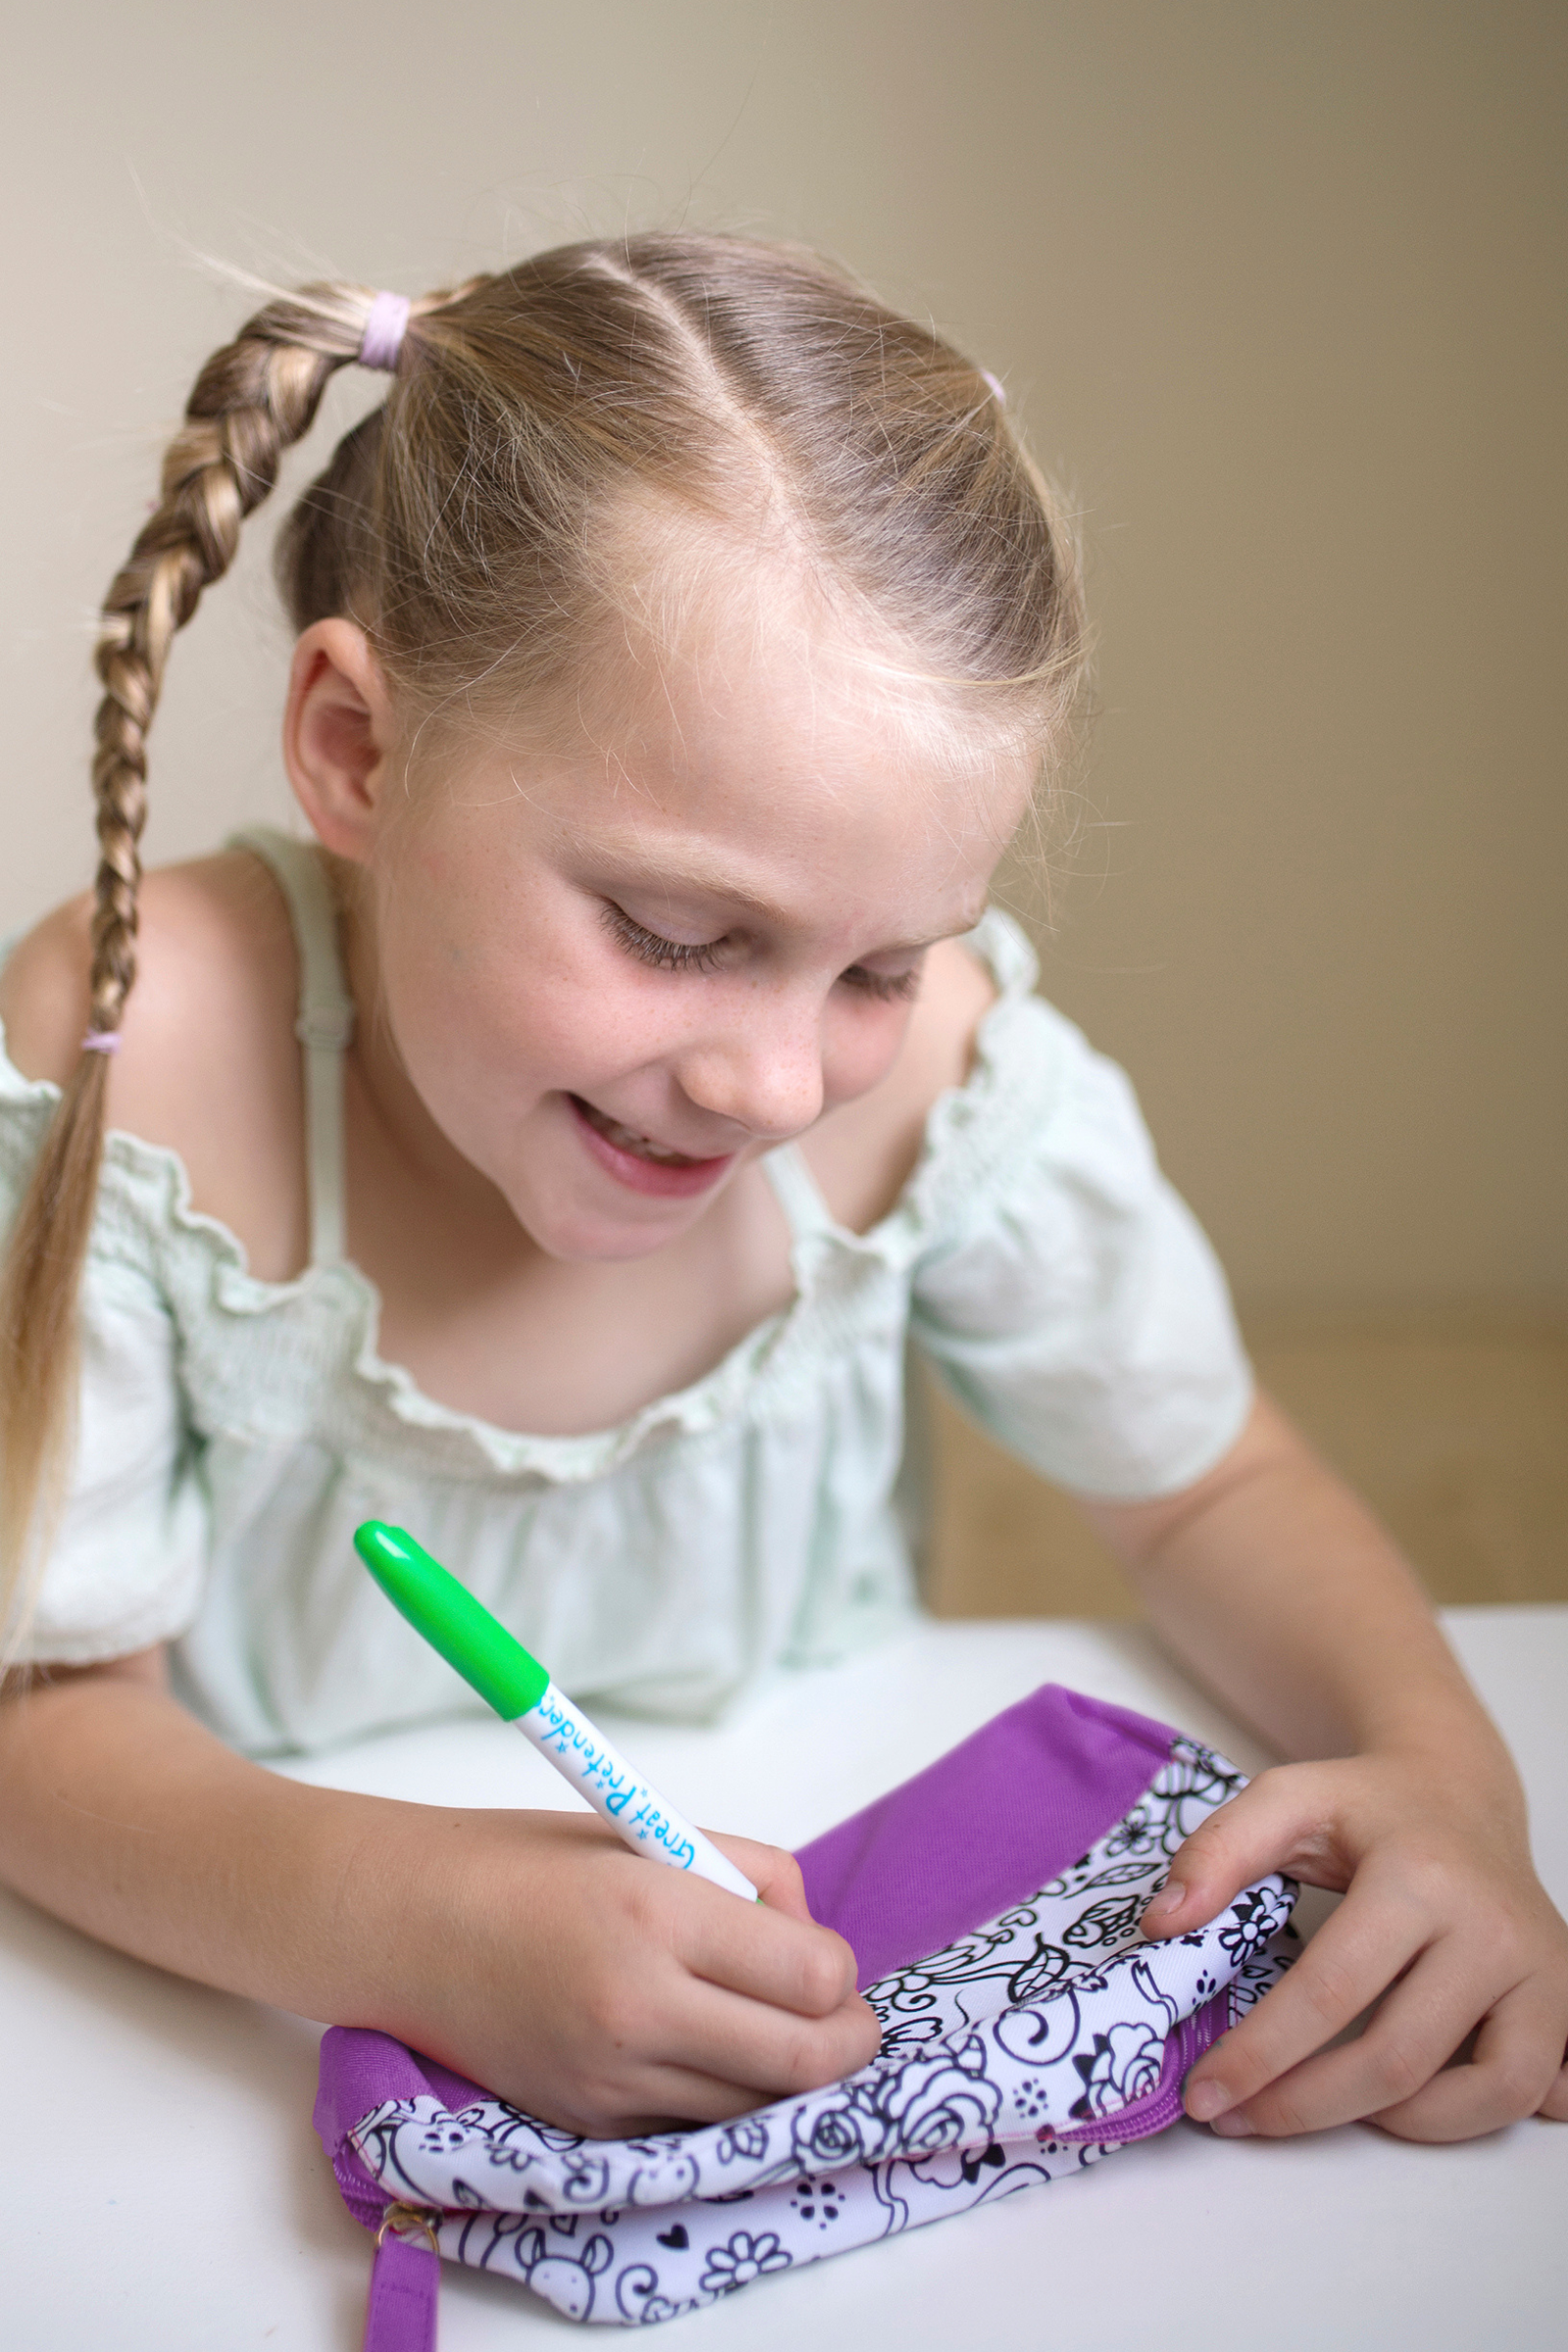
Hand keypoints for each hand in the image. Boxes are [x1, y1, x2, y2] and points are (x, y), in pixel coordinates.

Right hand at [353, 1805, 879, 2137]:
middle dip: (846, 2043)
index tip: (826, 1960)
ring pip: (757, 2107)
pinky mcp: (590, 2122)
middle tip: (846, 2020)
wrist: (407, 1924)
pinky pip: (694, 2124)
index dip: (842, 1973)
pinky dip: (719, 2097)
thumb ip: (748, 1879)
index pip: (813, 1976)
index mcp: (658, 1911)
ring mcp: (611, 2077)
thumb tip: (816, 1943)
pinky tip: (702, 2051)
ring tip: (773, 2029)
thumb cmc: (530, 1863)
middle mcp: (638, 2005)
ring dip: (786, 2077)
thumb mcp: (650, 1834)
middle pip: (804, 2062)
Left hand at [1138, 1752, 1567, 2141]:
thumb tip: (1161, 1925)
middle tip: (1234, 2118)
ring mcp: (1541, 1972)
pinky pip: (1526, 2093)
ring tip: (1315, 2106)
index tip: (1203, 2091)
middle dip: (1303, 2106)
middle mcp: (1492, 1929)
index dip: (1260, 2054)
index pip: (1331, 1991)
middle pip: (1397, 2057)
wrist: (1461, 1793)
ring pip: (1477, 2094)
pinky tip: (1402, 2107)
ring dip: (1387, 2123)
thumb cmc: (1367, 1807)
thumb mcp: (1286, 1799)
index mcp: (1420, 1876)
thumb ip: (1217, 1851)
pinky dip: (1466, 2118)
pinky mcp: (1565, 2004)